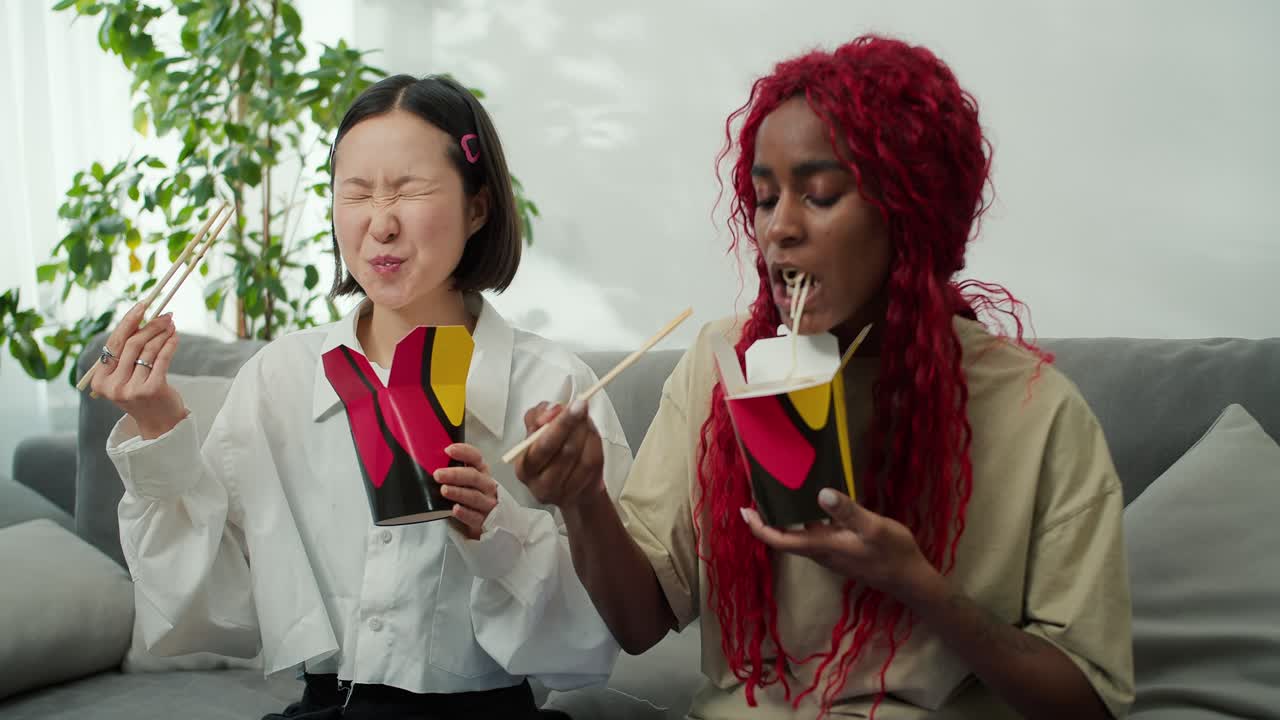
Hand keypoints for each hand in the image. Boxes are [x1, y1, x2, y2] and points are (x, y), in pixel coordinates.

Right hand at [91, 299, 186, 439]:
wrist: (159, 423)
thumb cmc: (142, 395)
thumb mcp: (126, 377)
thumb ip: (126, 353)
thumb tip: (140, 318)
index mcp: (100, 380)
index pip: (114, 343)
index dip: (129, 322)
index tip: (143, 305)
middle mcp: (112, 385)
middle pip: (131, 344)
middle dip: (149, 325)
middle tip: (164, 314)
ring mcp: (131, 389)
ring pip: (148, 350)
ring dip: (162, 334)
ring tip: (171, 325)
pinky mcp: (152, 389)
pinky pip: (162, 359)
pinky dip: (170, 345)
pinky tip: (175, 337)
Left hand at [435, 443, 498, 539]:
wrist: (488, 520)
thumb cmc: (472, 496)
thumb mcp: (467, 481)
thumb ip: (453, 471)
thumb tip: (427, 461)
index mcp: (481, 472)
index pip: (476, 458)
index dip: (464, 452)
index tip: (448, 450)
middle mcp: (486, 485)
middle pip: (474, 477)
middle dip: (455, 474)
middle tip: (438, 474)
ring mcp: (487, 503)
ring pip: (474, 496)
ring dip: (458, 492)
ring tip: (444, 490)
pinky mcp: (484, 520)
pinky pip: (475, 516)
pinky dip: (465, 513)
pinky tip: (455, 509)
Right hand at [513, 400, 605, 509]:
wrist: (571, 482)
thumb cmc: (552, 452)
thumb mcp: (540, 429)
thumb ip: (541, 414)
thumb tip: (553, 409)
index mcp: (524, 467)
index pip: (542, 445)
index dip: (559, 424)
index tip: (571, 406)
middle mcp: (540, 484)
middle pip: (562, 453)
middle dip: (572, 424)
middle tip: (581, 405)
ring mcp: (562, 492)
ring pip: (580, 457)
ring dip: (586, 433)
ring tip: (585, 420)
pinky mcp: (581, 493)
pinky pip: (593, 465)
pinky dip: (595, 445)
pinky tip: (591, 436)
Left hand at [741, 488, 939, 602]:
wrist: (911, 579)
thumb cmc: (893, 553)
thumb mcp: (873, 528)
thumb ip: (848, 512)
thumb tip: (821, 494)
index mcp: (823, 546)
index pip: (780, 540)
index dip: (759, 528)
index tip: (745, 511)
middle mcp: (821, 552)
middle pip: (785, 538)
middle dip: (768, 520)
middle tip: (759, 494)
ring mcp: (831, 554)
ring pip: (800, 537)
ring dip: (786, 519)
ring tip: (781, 494)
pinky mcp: (842, 552)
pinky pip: (815, 536)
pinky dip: (806, 521)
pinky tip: (813, 504)